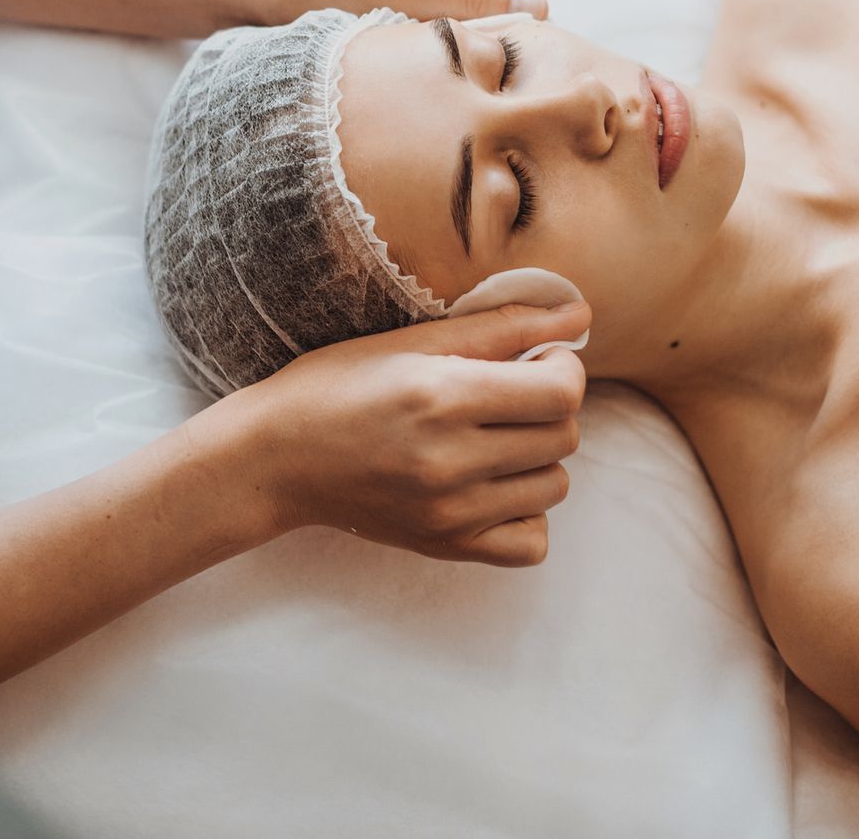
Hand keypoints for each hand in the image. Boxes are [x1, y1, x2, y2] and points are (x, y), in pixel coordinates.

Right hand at [206, 300, 591, 567]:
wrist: (277, 458)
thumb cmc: (339, 384)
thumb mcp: (413, 341)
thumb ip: (503, 327)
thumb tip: (582, 313)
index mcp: (442, 396)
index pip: (561, 392)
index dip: (563, 367)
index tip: (536, 359)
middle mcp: (450, 460)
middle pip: (563, 437)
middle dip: (548, 408)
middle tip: (507, 395)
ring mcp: (450, 511)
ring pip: (555, 486)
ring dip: (538, 458)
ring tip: (494, 438)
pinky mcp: (445, 545)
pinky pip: (532, 543)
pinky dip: (525, 513)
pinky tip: (493, 486)